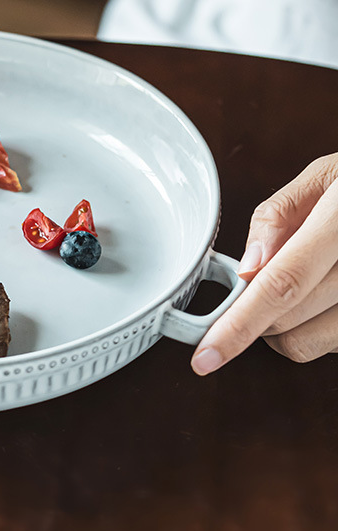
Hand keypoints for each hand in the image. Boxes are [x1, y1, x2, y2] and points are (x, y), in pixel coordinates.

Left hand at [192, 154, 337, 373]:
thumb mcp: (326, 177)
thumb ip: (278, 216)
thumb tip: (247, 267)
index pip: (283, 283)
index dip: (239, 323)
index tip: (206, 354)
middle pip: (288, 321)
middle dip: (254, 312)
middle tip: (260, 279)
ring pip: (308, 344)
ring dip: (285, 325)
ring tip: (303, 283)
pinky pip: (335, 344)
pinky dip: (318, 328)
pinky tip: (328, 294)